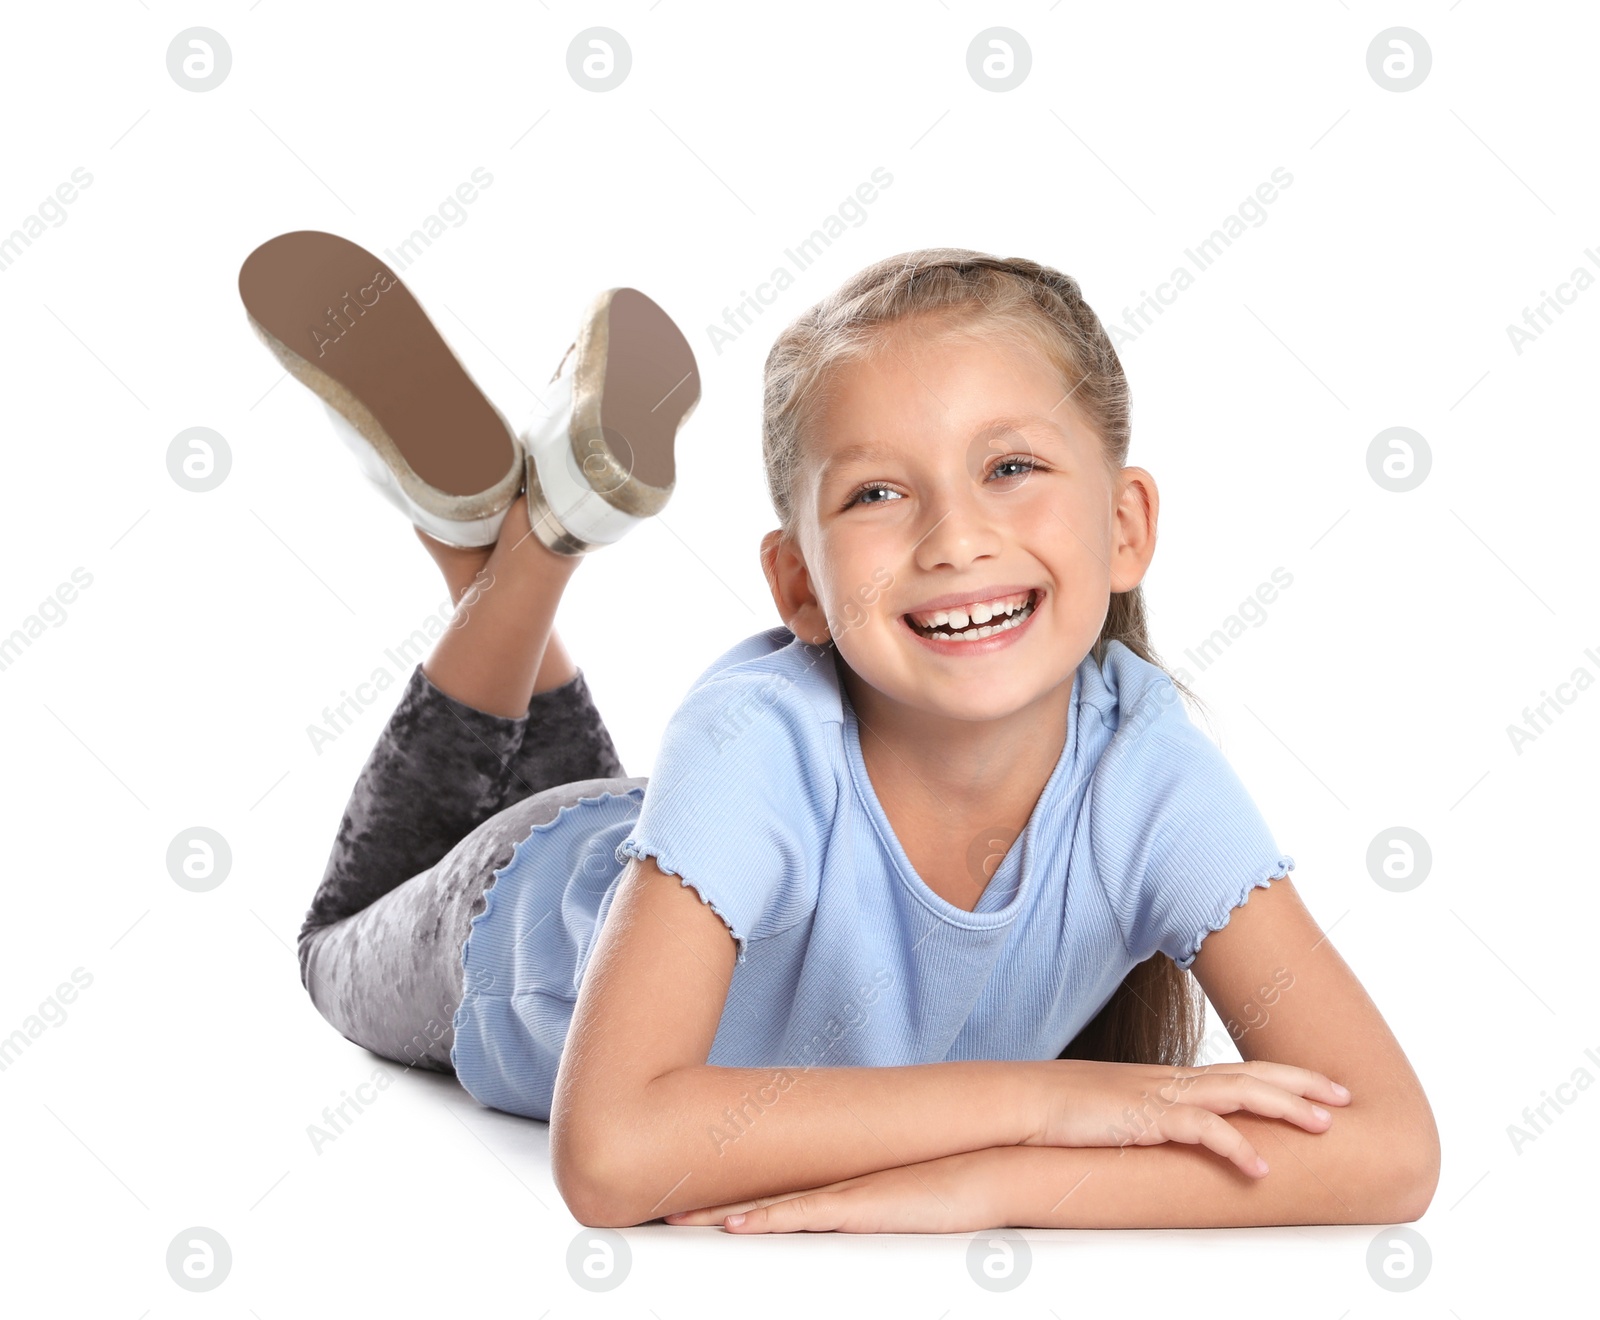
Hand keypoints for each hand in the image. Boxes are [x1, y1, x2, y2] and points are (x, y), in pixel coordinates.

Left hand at [661, 1149, 1006, 1233]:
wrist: (979, 1172)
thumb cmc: (939, 1195)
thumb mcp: (888, 1209)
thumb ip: (857, 1217)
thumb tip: (836, 1230)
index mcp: (830, 1190)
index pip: (766, 1195)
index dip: (724, 1201)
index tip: (685, 1204)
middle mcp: (826, 1188)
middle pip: (754, 1198)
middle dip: (706, 1204)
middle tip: (662, 1207)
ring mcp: (838, 1195)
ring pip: (766, 1206)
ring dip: (720, 1214)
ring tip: (678, 1217)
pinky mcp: (855, 1207)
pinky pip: (801, 1216)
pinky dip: (766, 1220)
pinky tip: (735, 1225)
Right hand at [1028, 1058, 1350, 1176]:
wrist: (1026, 1100)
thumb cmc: (1068, 1110)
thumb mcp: (1123, 1112)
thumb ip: (1157, 1120)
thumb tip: (1182, 1138)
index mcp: (1171, 1079)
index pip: (1240, 1070)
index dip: (1286, 1076)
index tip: (1324, 1086)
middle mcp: (1173, 1080)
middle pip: (1251, 1074)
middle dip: (1302, 1084)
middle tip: (1345, 1097)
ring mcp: (1160, 1095)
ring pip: (1238, 1094)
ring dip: (1284, 1108)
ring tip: (1324, 1126)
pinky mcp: (1144, 1117)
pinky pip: (1201, 1130)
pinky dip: (1235, 1146)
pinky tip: (1260, 1167)